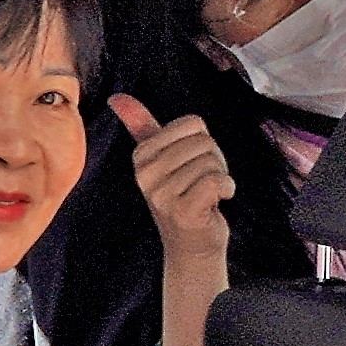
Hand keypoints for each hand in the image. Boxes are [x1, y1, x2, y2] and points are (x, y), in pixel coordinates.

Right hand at [111, 93, 234, 263]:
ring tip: (206, 195)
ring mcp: (161, 194)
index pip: (192, 123)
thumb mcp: (162, 160)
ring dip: (220, 178)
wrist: (191, 247)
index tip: (192, 165)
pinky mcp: (181, 211)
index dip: (203, 142)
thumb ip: (141, 126)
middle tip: (202, 184)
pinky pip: (216, 181)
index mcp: (142, 156)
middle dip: (214, 161)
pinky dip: (227, 189)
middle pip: (204, 142)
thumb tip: (117, 98)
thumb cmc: (183, 199)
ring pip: (211, 162)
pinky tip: (216, 203)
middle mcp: (146, 174)